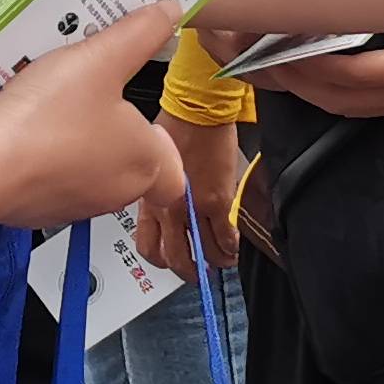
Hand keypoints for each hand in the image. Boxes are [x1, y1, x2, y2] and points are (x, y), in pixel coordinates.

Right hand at [0, 1, 186, 233]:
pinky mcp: (38, 211)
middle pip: (130, 170)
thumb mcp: (100, 59)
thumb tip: (171, 11)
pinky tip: (25, 133)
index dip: (163, 147)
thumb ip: (139, 34)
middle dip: (116, 136)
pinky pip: (52, 186)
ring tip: (56, 108)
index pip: (174, 173)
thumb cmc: (49, 116)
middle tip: (95, 99)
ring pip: (90, 177)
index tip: (145, 120)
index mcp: (145, 163)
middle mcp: (117, 193)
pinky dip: (46, 163)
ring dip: (80, 148)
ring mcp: (76, 207)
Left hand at [139, 112, 245, 276]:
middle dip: (188, 271)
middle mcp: (168, 209)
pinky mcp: (218, 200)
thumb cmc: (174, 125)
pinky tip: (235, 248)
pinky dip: (232, 247)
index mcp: (149, 199)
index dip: (161, 259)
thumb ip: (154, 187)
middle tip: (197, 273)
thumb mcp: (150, 164)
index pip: (148, 245)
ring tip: (222, 262)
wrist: (196, 110)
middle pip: (176, 258)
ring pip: (204, 252)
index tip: (170, 259)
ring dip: (215, 262)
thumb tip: (160, 198)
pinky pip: (226, 236)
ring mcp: (193, 207)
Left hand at [241, 42, 383, 116]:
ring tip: (269, 66)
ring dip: (303, 89)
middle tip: (258, 56)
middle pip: (335, 97)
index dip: (313, 64)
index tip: (282, 43)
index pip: (350, 75)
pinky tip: (304, 74)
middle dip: (293, 80)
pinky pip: (354, 104)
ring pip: (341, 106)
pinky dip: (324, 90)